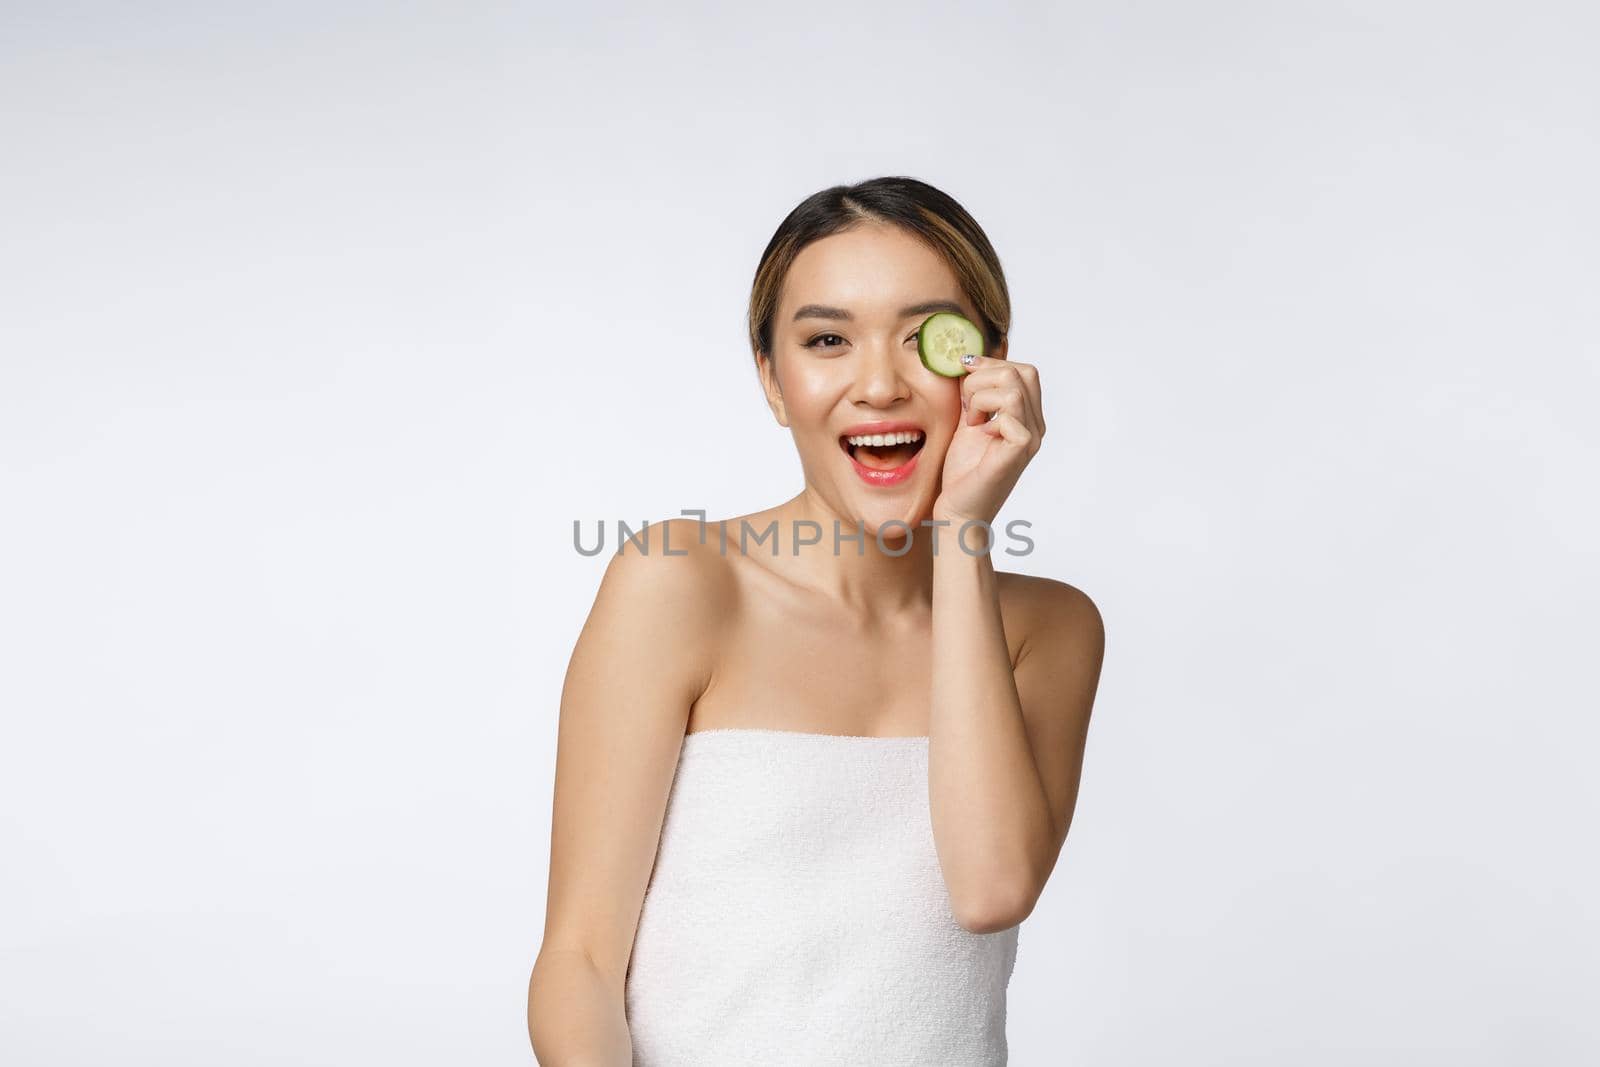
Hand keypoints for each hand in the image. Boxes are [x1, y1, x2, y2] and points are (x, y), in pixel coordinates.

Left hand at [932, 352, 1045, 527]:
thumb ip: (975, 394)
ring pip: (1013, 387)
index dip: (991, 363)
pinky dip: (985, 414)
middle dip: (984, 377)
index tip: (964, 373)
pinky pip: (1010, 410)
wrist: (958, 507)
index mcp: (1027, 416)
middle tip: (967, 403)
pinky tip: (977, 432)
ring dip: (980, 397)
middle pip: (1022, 371)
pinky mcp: (1020, 448)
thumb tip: (970, 360)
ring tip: (971, 419)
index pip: (1023, 370)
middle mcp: (1036, 425)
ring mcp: (1031, 437)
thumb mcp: (969, 420)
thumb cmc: (963, 470)